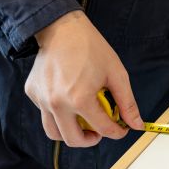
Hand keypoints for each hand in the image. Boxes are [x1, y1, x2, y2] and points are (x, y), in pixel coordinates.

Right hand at [25, 10, 144, 146]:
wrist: (61, 29)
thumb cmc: (90, 48)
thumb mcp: (116, 74)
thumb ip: (127, 103)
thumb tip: (136, 124)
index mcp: (79, 99)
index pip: (103, 129)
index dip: (117, 133)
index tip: (121, 129)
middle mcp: (57, 103)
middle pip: (73, 140)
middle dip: (91, 140)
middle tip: (100, 131)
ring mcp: (41, 100)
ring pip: (54, 133)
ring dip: (71, 133)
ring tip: (84, 121)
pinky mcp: (32, 93)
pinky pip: (45, 114)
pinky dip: (58, 115)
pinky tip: (70, 100)